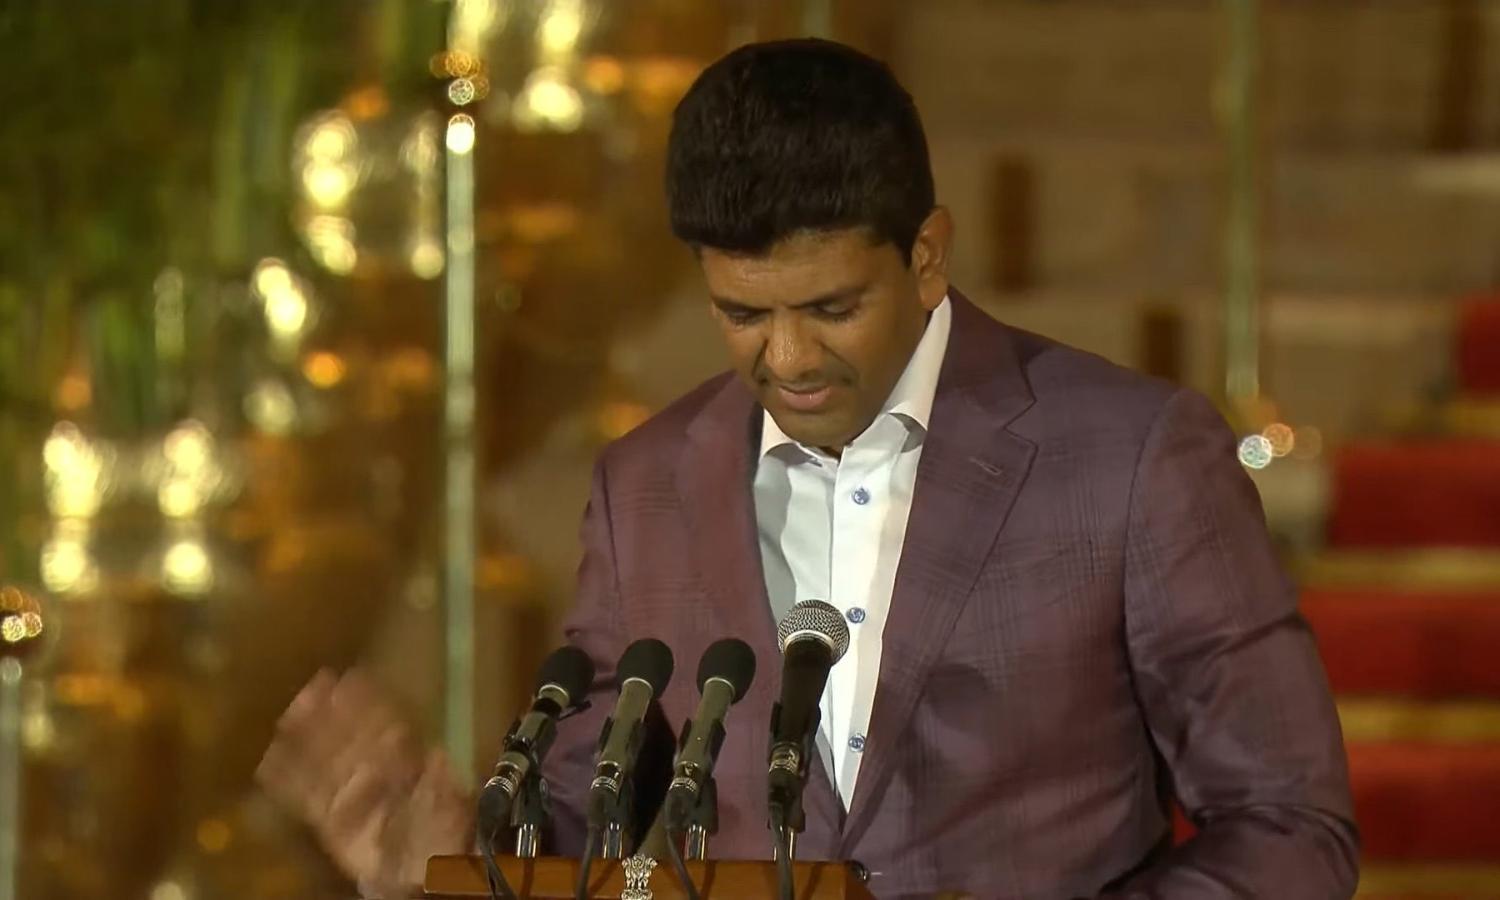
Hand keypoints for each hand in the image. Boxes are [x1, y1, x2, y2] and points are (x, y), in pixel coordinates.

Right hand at [256, 669, 472, 896]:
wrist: (424, 871)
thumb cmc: (443, 830)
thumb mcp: (449, 803)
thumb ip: (440, 780)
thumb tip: (437, 756)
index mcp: (405, 761)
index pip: (383, 726)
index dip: (367, 703)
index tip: (351, 679)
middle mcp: (375, 772)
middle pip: (350, 737)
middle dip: (334, 712)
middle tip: (315, 686)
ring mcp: (351, 794)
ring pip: (326, 759)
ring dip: (310, 735)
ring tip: (292, 710)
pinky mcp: (331, 821)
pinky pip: (306, 796)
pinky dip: (288, 779)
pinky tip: (269, 760)